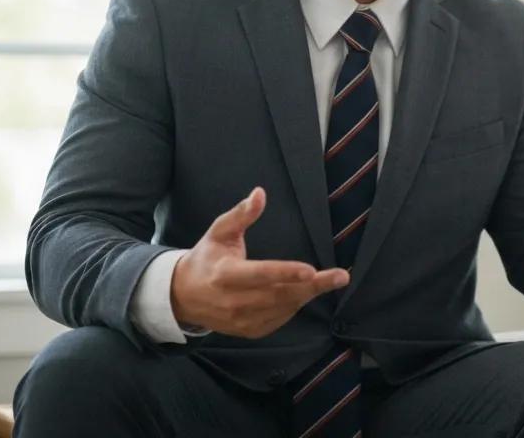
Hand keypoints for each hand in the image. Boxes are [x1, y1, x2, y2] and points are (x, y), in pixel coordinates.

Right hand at [170, 187, 349, 338]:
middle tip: (341, 276)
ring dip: (308, 294)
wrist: (183, 296)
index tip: (311, 270)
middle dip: (312, 286)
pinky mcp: (248, 331)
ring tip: (332, 280)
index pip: (259, 274)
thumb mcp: (219, 232)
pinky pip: (279, 319)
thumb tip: (260, 193)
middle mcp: (232, 301)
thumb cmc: (207, 258)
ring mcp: (240, 320)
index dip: (285, 272)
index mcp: (224, 275)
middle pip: (278, 294)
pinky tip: (306, 291)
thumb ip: (241, 214)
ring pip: (282, 308)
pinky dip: (295, 305)